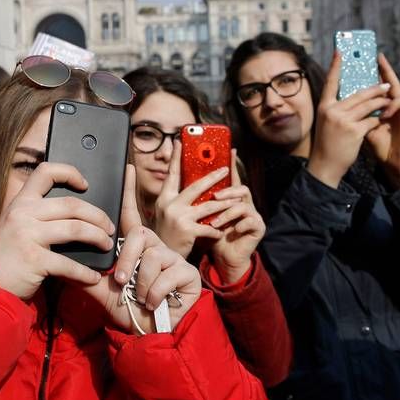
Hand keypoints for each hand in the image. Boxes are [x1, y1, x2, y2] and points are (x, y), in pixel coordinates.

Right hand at [0, 162, 114, 300]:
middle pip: (72, 204)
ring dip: (98, 237)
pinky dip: (85, 272)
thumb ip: (36, 215)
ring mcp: (27, 236)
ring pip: (76, 229)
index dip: (69, 172)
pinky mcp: (34, 260)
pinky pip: (69, 263)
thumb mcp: (14, 226)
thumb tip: (74, 213)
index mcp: (20, 202)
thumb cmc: (5, 256)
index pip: (46, 172)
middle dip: (97, 215)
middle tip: (110, 227)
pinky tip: (93, 277)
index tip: (85, 184)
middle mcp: (23, 214)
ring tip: (107, 245)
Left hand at [81, 165, 200, 333]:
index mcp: (135, 248)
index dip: (128, 191)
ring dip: (141, 282)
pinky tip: (153, 302)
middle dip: (127, 259)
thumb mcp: (100, 290)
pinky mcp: (188, 273)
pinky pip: (167, 274)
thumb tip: (57, 260)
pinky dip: (155, 293)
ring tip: (139, 296)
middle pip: (139, 235)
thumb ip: (82, 274)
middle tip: (119, 280)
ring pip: (152, 256)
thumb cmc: (127, 310)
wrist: (149, 334)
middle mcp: (155, 247)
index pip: (130, 215)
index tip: (125, 166)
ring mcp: (173, 259)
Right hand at [152, 140, 232, 257]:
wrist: (161, 258)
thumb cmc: (167, 235)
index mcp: (164, 199)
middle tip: (225, 169)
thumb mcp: (165, 214)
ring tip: (237, 199)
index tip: (179, 141)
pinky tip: (223, 230)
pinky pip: (210, 227)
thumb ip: (175, 200)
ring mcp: (178, 217)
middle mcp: (169, 205)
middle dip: (213, 177)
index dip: (175, 157)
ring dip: (225, 203)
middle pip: (196, 186)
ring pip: (209, 206)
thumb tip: (193, 186)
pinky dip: (218, 229)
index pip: (171, 174)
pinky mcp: (188, 231)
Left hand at [207, 150, 265, 283]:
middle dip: (227, 192)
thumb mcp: (202, 215)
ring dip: (227, 214)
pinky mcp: (258, 227)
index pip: (232, 178)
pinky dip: (238, 225)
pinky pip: (251, 221)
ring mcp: (253, 214)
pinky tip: (231, 231)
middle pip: (240, 188)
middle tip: (214, 196)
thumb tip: (181, 179)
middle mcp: (244, 203)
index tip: (231, 149)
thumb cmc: (211, 234)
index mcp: (231, 198)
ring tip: (214, 223)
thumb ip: (199, 199)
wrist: (224, 258)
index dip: (232, 164)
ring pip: (243, 205)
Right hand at [307, 51, 390, 187]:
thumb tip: (355, 98)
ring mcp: (343, 120)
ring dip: (382, 103)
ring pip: (368, 106)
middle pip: (358, 94)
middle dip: (375, 89)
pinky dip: (378, 121)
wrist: (325, 166)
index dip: (335, 66)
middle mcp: (332, 110)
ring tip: (390, 101)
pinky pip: (372, 121)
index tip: (341, 51)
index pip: (330, 82)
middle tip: (387, 85)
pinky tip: (381, 122)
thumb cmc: (327, 144)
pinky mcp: (354, 130)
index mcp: (324, 106)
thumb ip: (338, 109)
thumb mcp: (327, 123)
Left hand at [365, 54, 399, 187]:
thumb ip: (359, 113)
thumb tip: (343, 100)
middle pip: (395, 83)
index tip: (373, 55)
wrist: (391, 162)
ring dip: (396, 102)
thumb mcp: (365, 127)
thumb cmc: (379, 144)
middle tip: (379, 58)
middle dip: (387, 71)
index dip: (379, 70)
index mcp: (385, 105)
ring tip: (385, 115)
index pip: (380, 85)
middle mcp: (398, 106)